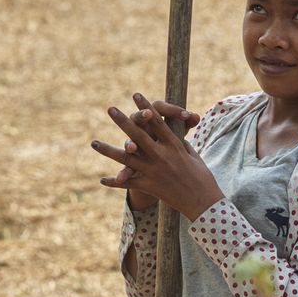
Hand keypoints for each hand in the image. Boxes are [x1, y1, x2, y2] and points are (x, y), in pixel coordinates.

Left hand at [108, 94, 200, 209]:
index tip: (136, 94)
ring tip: (93, 142)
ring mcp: (154, 171)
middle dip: (123, 121)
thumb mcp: (192, 155)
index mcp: (174, 145)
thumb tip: (170, 135)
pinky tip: (102, 180)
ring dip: (108, 150)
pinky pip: (129, 183)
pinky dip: (115, 182)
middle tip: (110, 109)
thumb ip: (179, 144)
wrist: (204, 202)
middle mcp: (162, 155)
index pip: (157, 122)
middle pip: (138, 134)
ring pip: (127, 158)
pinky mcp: (150, 186)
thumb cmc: (202, 176)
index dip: (146, 107)